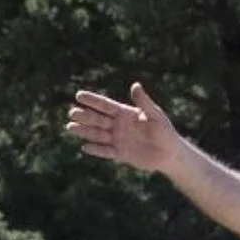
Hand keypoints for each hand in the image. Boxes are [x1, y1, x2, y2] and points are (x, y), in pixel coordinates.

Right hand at [66, 83, 185, 176]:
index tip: (79, 95)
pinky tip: (85, 147)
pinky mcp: (120, 154)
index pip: (106, 105)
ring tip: (70, 127)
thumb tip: (135, 85)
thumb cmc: (165, 131)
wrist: (170, 153)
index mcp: (125, 113)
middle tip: (71, 112)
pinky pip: (106, 151)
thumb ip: (144, 102)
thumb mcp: (155, 115)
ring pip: (98, 134)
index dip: (93, 100)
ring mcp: (118, 139)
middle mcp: (118, 125)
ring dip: (84, 131)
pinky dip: (96, 150)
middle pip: (98, 119)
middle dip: (85, 116)